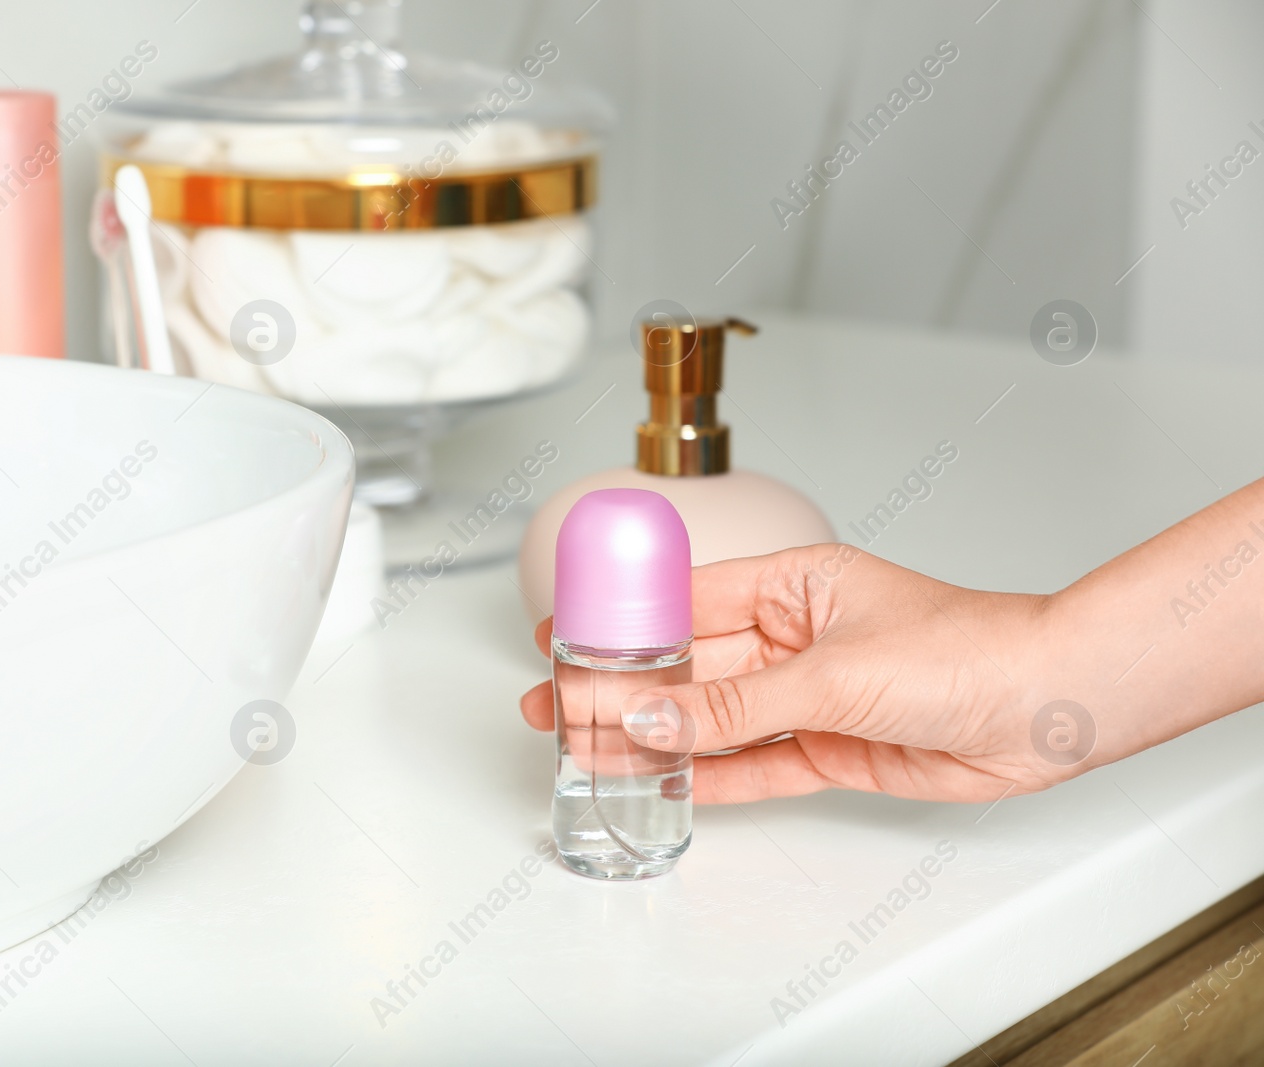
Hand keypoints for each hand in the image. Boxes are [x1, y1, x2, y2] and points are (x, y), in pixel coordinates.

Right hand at [520, 544, 1083, 803]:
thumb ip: (732, 704)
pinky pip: (752, 763)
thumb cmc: (965, 648)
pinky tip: (661, 778)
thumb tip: (648, 712)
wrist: (1048, 707)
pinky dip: (707, 774)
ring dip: (652, 733)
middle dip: (620, 685)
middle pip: (686, 666)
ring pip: (711, 718)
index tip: (562, 635)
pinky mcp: (829, 748)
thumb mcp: (830, 673)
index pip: (682, 601)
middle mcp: (793, 639)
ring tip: (586, 746)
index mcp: (790, 587)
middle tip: (554, 705)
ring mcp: (808, 696)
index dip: (618, 621)